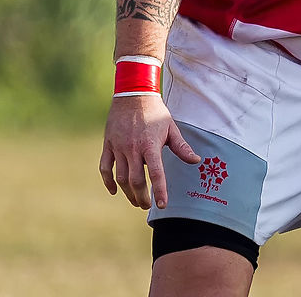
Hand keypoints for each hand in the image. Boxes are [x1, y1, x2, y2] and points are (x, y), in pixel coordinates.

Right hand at [100, 93, 198, 210]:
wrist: (133, 95)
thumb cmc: (155, 112)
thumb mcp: (171, 128)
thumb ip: (181, 147)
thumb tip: (196, 160)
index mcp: (150, 145)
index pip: (156, 173)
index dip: (159, 191)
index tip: (163, 205)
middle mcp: (133, 149)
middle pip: (135, 181)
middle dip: (141, 197)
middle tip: (146, 206)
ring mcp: (118, 148)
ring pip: (120, 177)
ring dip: (127, 193)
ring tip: (135, 201)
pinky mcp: (108, 146)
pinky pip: (105, 168)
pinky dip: (108, 182)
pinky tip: (114, 191)